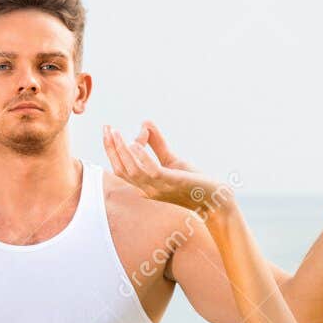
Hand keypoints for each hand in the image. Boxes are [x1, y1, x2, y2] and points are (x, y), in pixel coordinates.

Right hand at [102, 122, 229, 212]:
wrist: (215, 200)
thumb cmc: (193, 182)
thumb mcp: (172, 160)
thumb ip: (157, 144)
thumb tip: (144, 123)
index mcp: (145, 185)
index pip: (121, 169)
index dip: (112, 151)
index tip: (109, 130)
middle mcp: (148, 189)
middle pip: (121, 170)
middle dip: (111, 148)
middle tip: (107, 127)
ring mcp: (158, 188)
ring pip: (132, 171)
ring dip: (121, 151)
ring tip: (117, 132)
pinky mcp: (171, 183)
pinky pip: (151, 171)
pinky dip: (141, 157)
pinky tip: (135, 142)